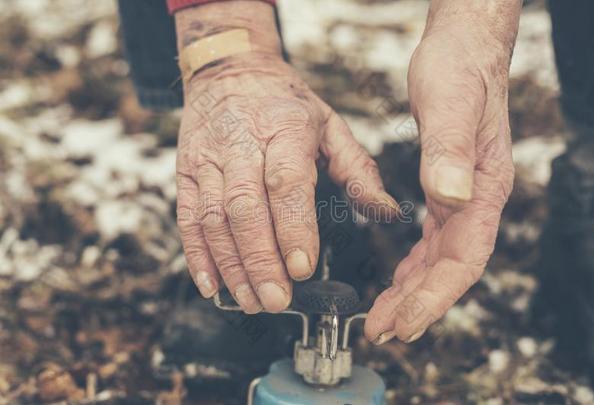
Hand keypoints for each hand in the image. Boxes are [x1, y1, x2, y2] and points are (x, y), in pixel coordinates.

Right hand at [175, 1, 397, 313]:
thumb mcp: (329, 124)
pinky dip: (196, 254)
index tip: (302, 268)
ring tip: (250, 300)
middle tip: (277, 299)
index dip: (292, 228)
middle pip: (245, 208)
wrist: (229, 69)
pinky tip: (211, 284)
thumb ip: (358, 170)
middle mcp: (241, 145)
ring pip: (214, 219)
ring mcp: (208, 159)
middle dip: (260, 260)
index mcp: (284, 130)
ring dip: (230, 265)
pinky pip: (188, 217)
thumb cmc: (285, 102)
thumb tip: (386, 211)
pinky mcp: (187, 172)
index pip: (286, 183)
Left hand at [365, 0, 520, 343]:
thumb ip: (450, 152)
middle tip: (383, 332)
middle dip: (417, 305)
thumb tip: (450, 197)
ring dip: (413, 292)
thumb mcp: (450, 104)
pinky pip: (433, 242)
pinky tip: (399, 279)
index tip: (404, 323)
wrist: (464, 49)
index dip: (434, 297)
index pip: (462, 260)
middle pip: (450, 270)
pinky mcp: (448, 190)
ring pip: (440, 261)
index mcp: (483, 188)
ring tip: (385, 318)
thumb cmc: (461, 71)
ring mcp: (465, 197)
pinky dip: (414, 267)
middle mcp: (477, 199)